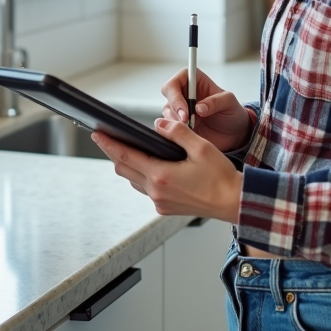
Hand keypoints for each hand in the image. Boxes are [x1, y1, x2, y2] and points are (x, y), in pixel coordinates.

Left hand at [91, 119, 243, 221]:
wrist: (234, 202)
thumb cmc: (221, 177)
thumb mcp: (201, 147)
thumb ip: (177, 133)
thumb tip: (159, 123)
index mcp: (162, 175)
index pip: (126, 156)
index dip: (109, 144)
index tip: (97, 134)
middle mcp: (157, 192)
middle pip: (124, 169)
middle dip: (114, 153)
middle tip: (107, 138)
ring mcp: (160, 202)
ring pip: (134, 180)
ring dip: (128, 165)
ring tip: (127, 149)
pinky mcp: (166, 207)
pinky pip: (146, 189)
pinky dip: (142, 175)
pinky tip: (149, 166)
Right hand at [160, 68, 252, 152]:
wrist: (233, 134)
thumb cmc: (231, 112)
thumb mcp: (229, 103)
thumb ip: (215, 102)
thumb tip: (199, 107)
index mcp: (194, 80)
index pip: (177, 80)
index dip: (176, 94)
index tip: (185, 109)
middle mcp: (184, 93)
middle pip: (167, 94)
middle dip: (175, 108)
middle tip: (186, 120)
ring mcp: (180, 109)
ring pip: (167, 111)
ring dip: (176, 121)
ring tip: (192, 128)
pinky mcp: (179, 124)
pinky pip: (169, 126)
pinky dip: (176, 131)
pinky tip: (189, 134)